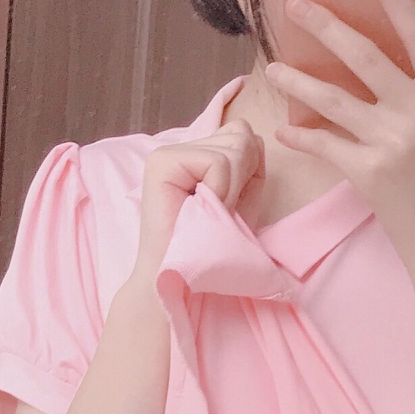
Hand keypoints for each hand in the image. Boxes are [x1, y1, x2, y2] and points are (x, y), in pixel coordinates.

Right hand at [131, 116, 264, 280]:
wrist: (185, 279)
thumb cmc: (214, 247)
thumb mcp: (243, 197)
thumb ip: (251, 163)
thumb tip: (252, 135)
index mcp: (197, 156)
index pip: (242, 134)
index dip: (250, 169)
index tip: (231, 204)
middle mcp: (179, 149)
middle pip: (240, 135)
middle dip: (243, 178)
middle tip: (219, 211)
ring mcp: (167, 153)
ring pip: (233, 146)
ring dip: (232, 188)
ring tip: (209, 213)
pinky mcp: (161, 162)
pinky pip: (218, 162)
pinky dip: (221, 191)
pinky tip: (202, 211)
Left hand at [267, 0, 414, 275]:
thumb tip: (378, 54)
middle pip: (364, 54)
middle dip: (324, 25)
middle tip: (295, 4)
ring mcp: (395, 140)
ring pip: (333, 97)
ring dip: (298, 80)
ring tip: (274, 68)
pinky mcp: (369, 170)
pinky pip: (325, 143)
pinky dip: (302, 137)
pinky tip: (284, 132)